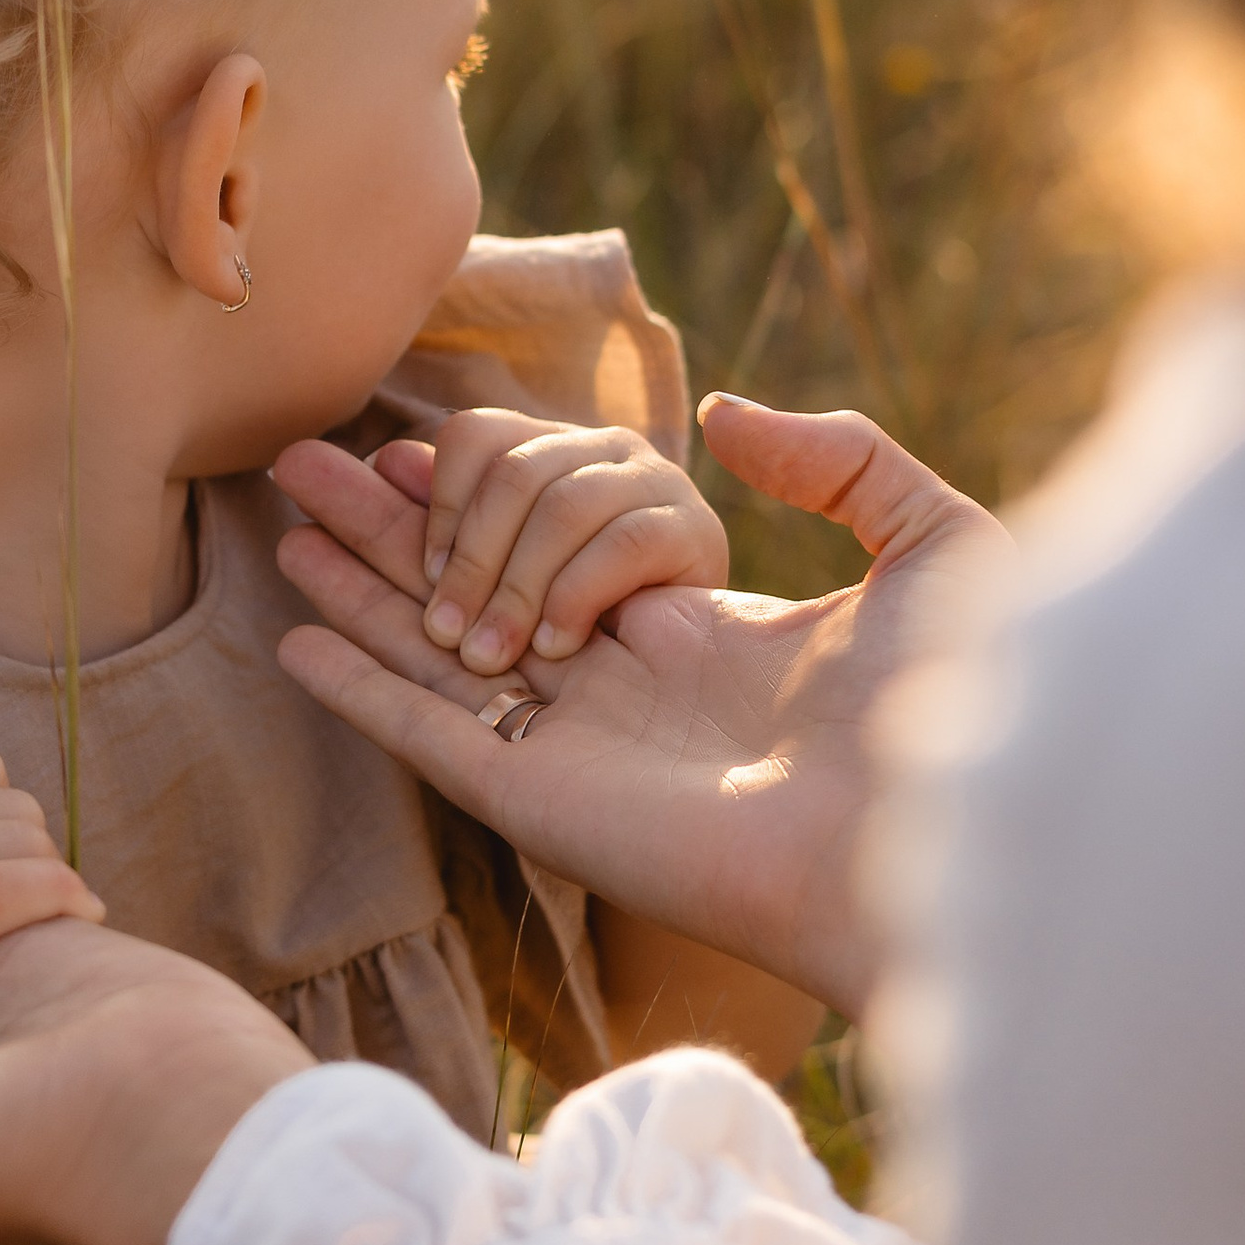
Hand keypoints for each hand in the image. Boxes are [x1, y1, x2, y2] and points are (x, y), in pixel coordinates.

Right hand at [0, 736, 102, 1099]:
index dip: (9, 815)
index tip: (16, 866)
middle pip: (8, 806)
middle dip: (38, 852)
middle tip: (50, 904)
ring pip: (17, 840)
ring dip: (56, 878)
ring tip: (68, 919)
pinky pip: (2, 888)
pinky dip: (55, 896)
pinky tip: (78, 921)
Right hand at [272, 395, 1006, 1016]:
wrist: (947, 832)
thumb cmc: (963, 703)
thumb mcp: (930, 546)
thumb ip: (842, 462)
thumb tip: (727, 411)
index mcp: (695, 638)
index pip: (553, 553)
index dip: (479, 497)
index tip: (412, 444)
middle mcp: (619, 693)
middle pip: (468, 589)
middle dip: (385, 527)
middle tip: (302, 464)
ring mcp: (575, 750)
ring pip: (433, 655)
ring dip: (355, 593)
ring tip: (280, 529)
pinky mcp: (543, 802)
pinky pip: (430, 733)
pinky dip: (361, 687)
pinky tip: (296, 643)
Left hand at [380, 406, 727, 675]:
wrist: (683, 695)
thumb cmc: (572, 635)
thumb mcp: (499, 586)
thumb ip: (449, 529)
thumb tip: (385, 461)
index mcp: (545, 451)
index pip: (476, 436)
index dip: (439, 504)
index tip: (425, 578)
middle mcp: (600, 451)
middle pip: (514, 472)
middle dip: (469, 556)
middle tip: (443, 633)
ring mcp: (652, 483)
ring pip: (562, 505)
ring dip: (516, 587)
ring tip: (488, 656)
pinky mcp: (695, 529)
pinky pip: (625, 541)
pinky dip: (577, 595)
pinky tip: (555, 647)